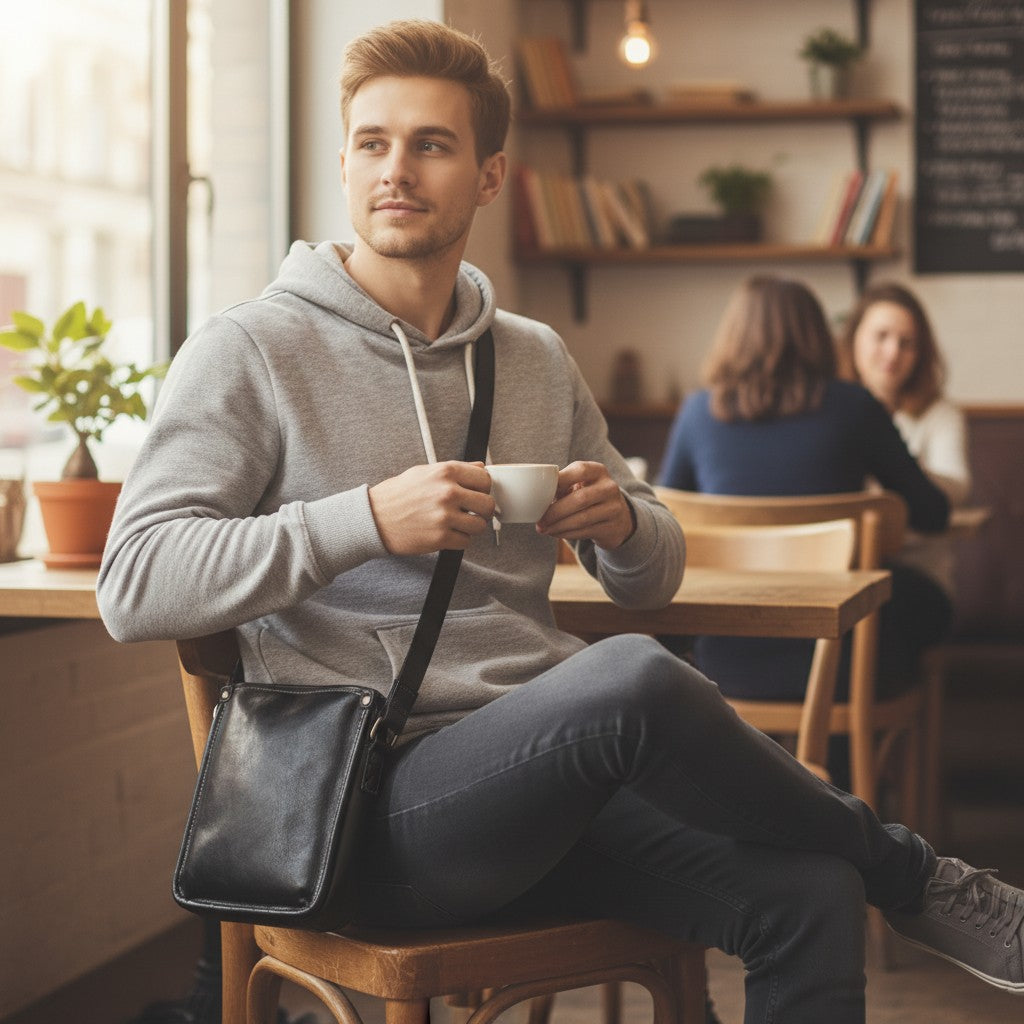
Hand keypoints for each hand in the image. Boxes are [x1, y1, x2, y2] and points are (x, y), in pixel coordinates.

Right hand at [369, 461, 494, 554]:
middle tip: (472, 512)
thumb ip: (455, 470)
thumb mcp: (424, 472)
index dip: (483, 488)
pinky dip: (459, 540)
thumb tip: (479, 468)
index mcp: (445, 472)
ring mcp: (444, 516)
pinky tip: (447, 533)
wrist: (373, 518)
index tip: (477, 494)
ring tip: (458, 523)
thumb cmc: (396, 495)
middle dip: (482, 510)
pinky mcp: (440, 538)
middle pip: (488, 504)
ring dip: (472, 527)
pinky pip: (466, 542)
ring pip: (480, 525)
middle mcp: (447, 493)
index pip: (485, 479)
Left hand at [536, 461, 634, 549]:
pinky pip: (585, 532)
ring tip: (544, 529)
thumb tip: (536, 498)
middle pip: (580, 499)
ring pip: (582, 518)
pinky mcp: (612, 527)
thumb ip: (561, 485)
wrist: (617, 517)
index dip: (559, 481)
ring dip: (559, 526)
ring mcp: (613, 508)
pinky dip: (567, 534)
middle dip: (555, 512)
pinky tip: (556, 533)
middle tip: (539, 521)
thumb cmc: (588, 496)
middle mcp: (609, 487)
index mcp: (598, 471)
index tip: (540, 493)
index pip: (580, 471)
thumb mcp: (579, 484)